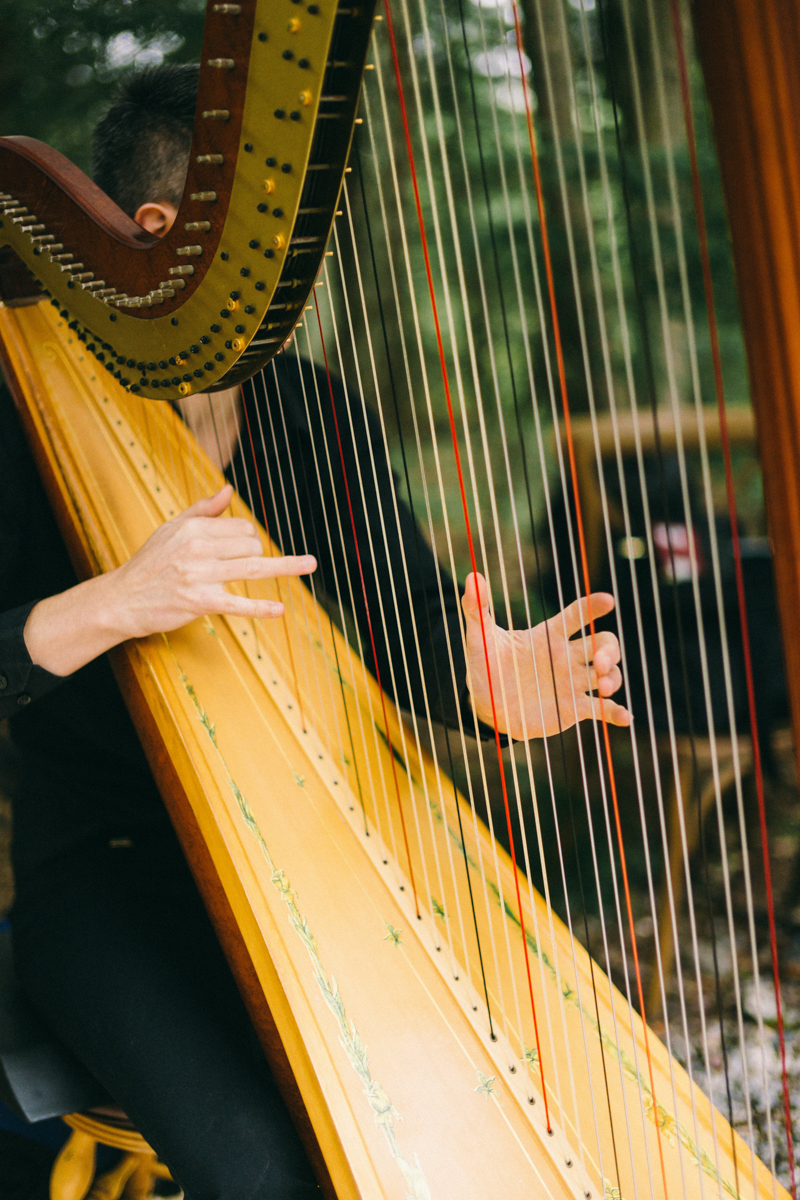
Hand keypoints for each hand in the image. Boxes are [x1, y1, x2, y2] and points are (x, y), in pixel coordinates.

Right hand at [105, 484, 314, 637]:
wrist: (122, 599)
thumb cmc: (149, 563)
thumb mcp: (171, 529)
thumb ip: (202, 509)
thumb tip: (229, 490)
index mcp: (193, 527)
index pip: (241, 527)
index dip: (248, 539)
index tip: (242, 551)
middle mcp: (198, 547)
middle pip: (251, 544)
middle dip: (258, 554)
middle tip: (245, 568)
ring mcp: (200, 575)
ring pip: (253, 567)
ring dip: (285, 566)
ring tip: (310, 564)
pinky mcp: (200, 602)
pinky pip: (238, 604)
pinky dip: (260, 608)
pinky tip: (279, 610)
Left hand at [461, 573, 630, 739]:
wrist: (485, 703)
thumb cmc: (485, 665)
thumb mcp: (479, 637)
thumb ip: (477, 608)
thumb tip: (472, 577)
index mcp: (550, 636)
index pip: (577, 615)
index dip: (593, 607)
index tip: (607, 601)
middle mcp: (567, 656)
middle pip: (603, 643)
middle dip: (608, 650)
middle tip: (599, 661)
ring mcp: (573, 682)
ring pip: (608, 673)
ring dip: (613, 678)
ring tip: (605, 687)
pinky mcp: (574, 708)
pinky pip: (602, 709)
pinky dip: (616, 713)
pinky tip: (625, 718)